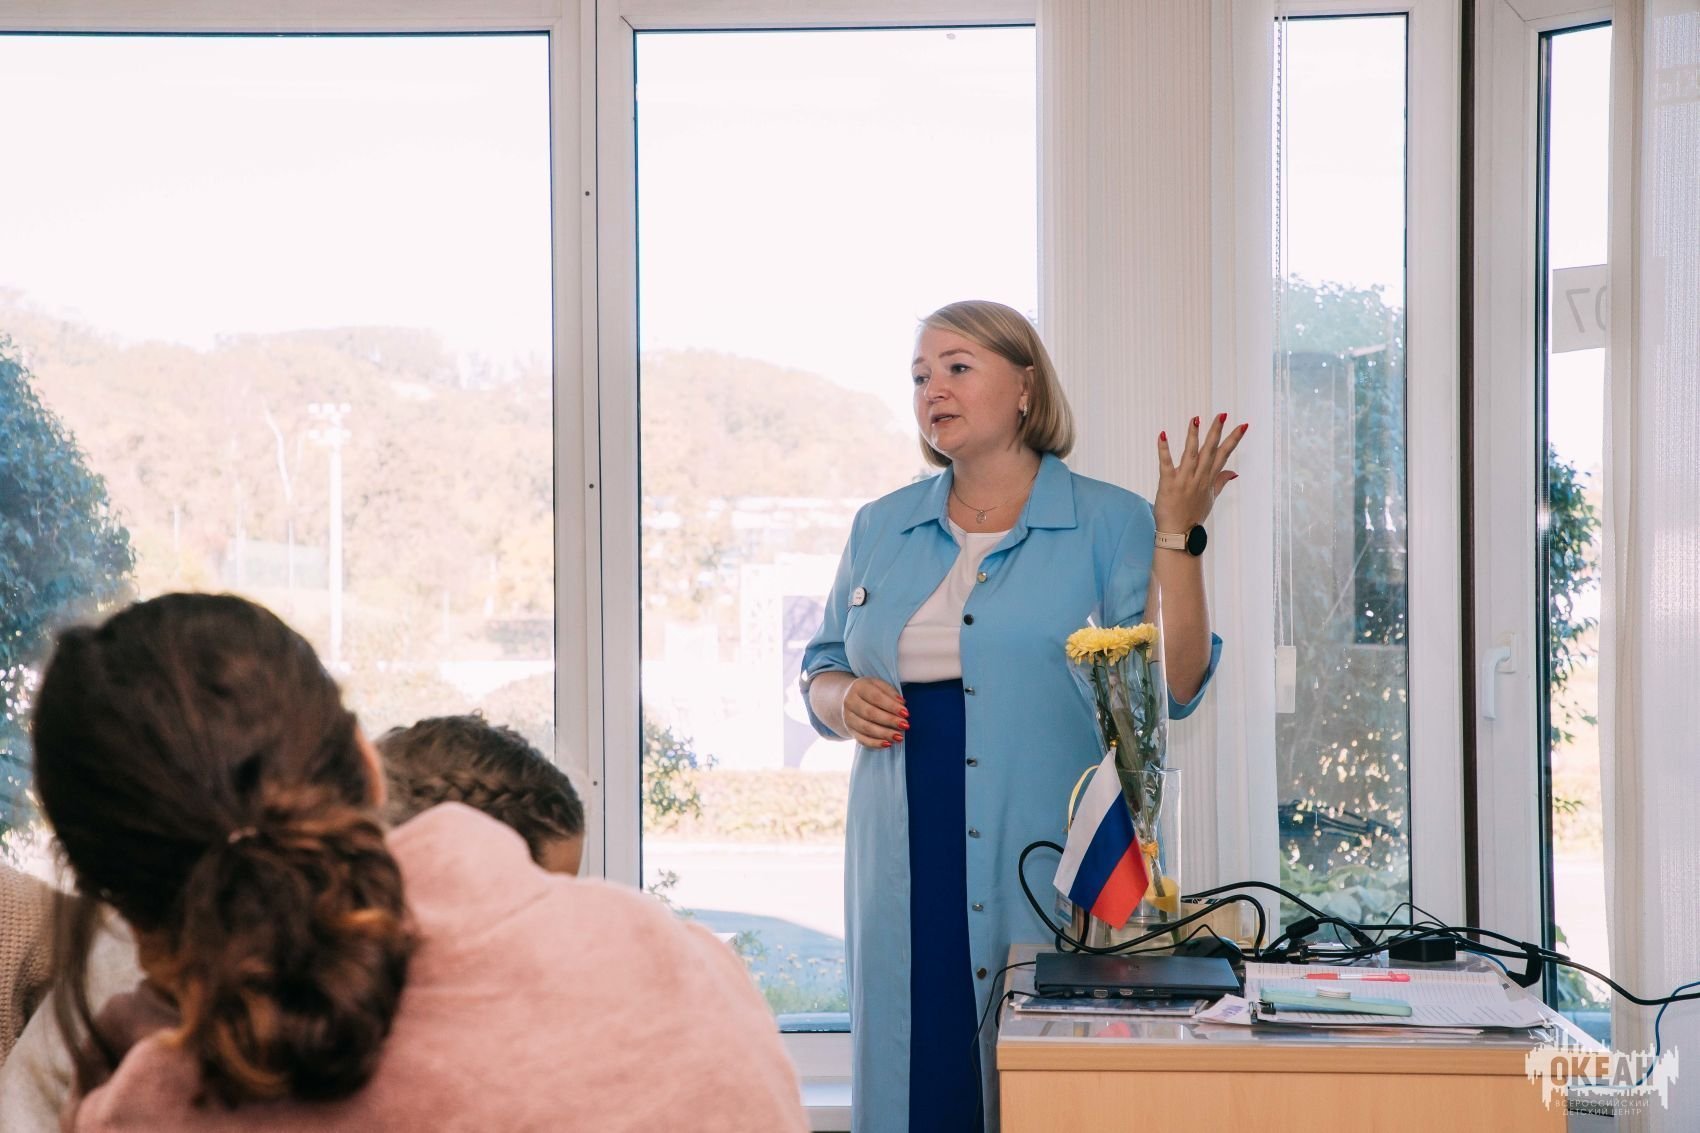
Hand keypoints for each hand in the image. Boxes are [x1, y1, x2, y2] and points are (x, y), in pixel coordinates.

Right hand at [841, 676, 907, 748]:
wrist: (848, 698)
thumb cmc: (870, 691)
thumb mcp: (879, 685)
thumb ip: (891, 693)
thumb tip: (901, 704)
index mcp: (859, 687)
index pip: (876, 697)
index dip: (891, 706)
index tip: (906, 713)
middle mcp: (850, 702)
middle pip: (870, 713)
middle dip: (890, 721)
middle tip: (905, 725)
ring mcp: (848, 718)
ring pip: (866, 728)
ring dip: (884, 734)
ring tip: (899, 737)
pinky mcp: (850, 730)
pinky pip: (862, 739)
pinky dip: (875, 743)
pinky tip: (888, 744)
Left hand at [1155, 413, 1246, 530]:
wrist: (1179, 534)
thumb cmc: (1193, 516)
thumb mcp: (1211, 498)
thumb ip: (1221, 481)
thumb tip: (1235, 472)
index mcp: (1209, 479)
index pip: (1224, 455)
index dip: (1234, 439)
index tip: (1243, 425)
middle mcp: (1199, 478)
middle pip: (1210, 451)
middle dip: (1216, 432)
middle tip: (1222, 414)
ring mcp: (1184, 480)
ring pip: (1191, 454)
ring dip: (1193, 436)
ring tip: (1196, 419)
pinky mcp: (1168, 483)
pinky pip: (1166, 464)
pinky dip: (1164, 449)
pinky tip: (1162, 435)